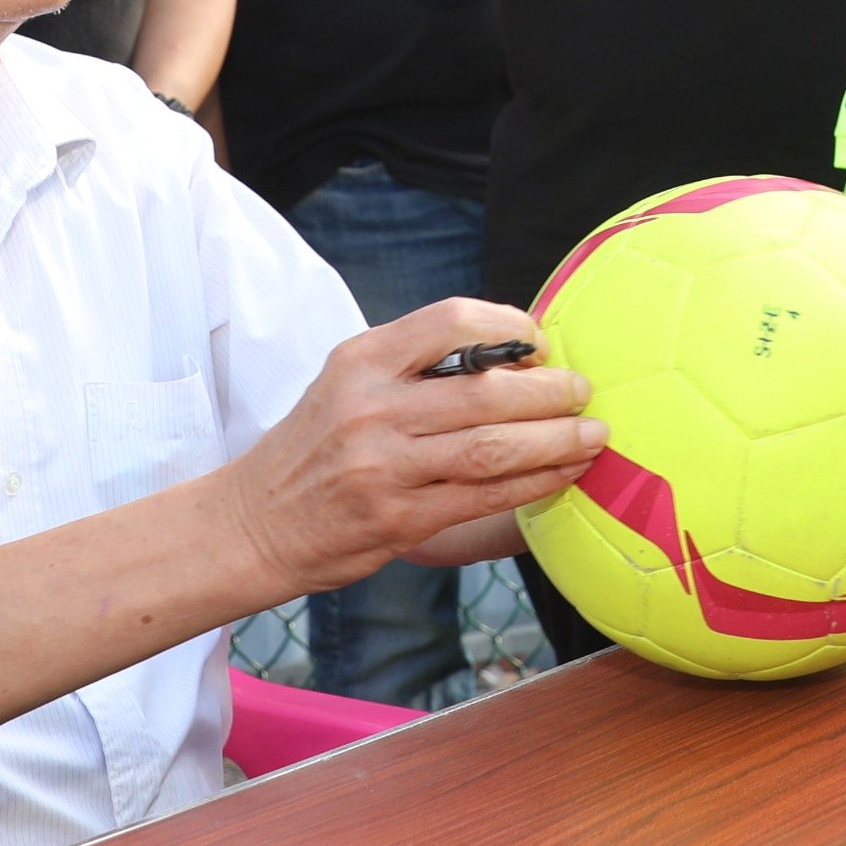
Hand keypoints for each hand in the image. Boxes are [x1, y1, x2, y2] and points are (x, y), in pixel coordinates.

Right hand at [225, 300, 603, 597]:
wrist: (253, 524)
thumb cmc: (313, 449)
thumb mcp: (346, 383)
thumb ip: (413, 366)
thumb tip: (511, 355)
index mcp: (361, 360)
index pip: (451, 321)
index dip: (509, 326)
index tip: (541, 342)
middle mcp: (370, 407)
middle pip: (486, 389)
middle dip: (550, 390)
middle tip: (584, 391)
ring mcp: (384, 466)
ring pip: (493, 447)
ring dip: (556, 440)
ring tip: (592, 435)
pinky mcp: (398, 519)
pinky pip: (485, 497)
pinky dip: (535, 484)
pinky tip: (564, 475)